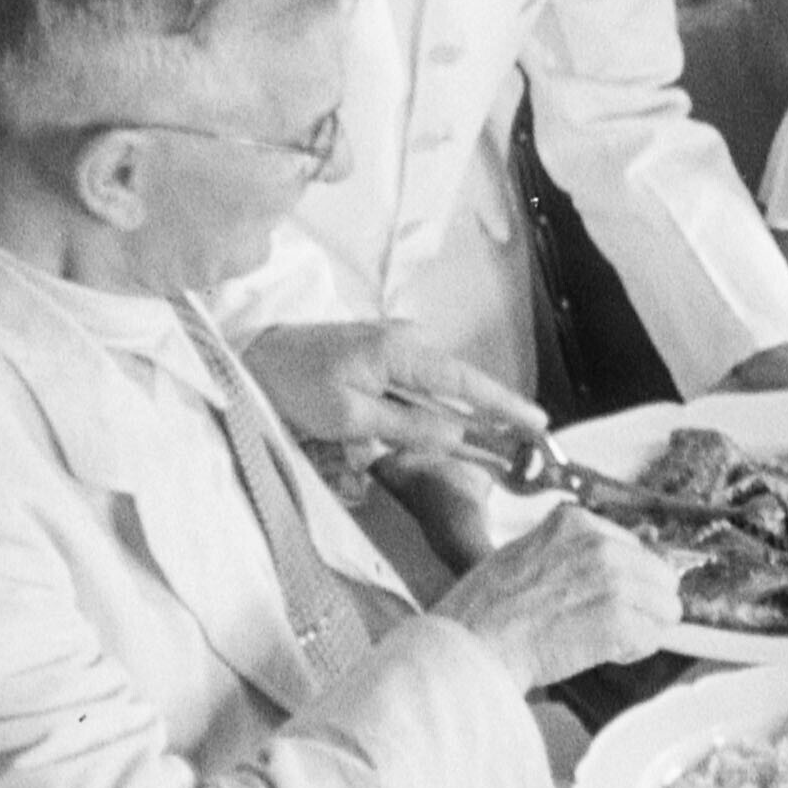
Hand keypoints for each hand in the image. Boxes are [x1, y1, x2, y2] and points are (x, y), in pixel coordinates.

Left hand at [240, 322, 536, 464]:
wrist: (247, 354)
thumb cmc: (291, 385)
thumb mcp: (349, 417)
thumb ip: (408, 426)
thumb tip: (460, 436)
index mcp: (402, 352)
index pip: (468, 383)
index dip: (507, 406)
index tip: (539, 425)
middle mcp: (406, 339)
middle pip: (459, 385)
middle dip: (485, 417)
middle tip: (510, 448)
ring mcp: (393, 342)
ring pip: (438, 388)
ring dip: (452, 417)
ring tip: (473, 443)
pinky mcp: (380, 351)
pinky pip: (418, 383)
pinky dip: (429, 407)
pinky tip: (431, 427)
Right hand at [432, 506, 681, 686]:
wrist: (472, 643)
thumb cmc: (485, 608)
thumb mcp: (526, 552)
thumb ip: (571, 552)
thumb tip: (616, 564)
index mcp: (577, 523)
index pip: (636, 549)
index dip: (626, 579)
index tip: (603, 598)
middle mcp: (601, 545)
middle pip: (661, 576)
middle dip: (643, 603)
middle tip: (610, 624)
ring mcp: (614, 581)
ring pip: (666, 608)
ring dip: (641, 628)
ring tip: (603, 640)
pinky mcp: (619, 620)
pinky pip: (653, 638)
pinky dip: (633, 651)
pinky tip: (602, 653)